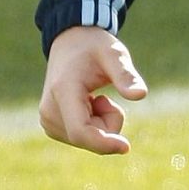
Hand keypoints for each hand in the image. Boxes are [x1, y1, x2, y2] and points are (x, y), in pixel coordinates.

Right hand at [39, 25, 147, 153]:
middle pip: (88, 136)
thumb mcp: (115, 54)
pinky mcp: (51, 126)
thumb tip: (140, 95)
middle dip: (109, 122)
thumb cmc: (95, 47)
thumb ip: (126, 75)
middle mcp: (49, 110)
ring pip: (86, 139)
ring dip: (101, 122)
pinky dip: (94, 123)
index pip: (81, 130)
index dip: (103, 143)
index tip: (126, 147)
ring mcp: (48, 120)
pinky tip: (88, 103)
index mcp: (64, 91)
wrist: (70, 43)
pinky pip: (82, 137)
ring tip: (95, 96)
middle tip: (106, 96)